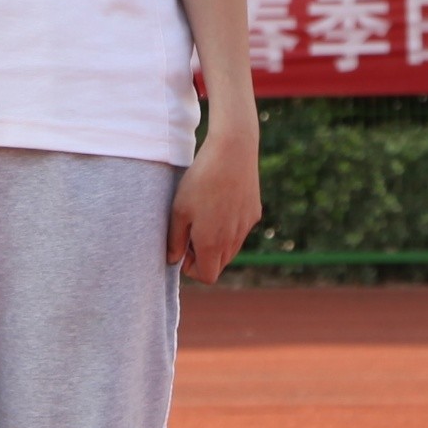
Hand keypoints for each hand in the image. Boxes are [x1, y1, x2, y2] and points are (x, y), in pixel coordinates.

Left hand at [168, 120, 260, 283]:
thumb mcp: (179, 210)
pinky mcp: (254, 213)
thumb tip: (173, 260)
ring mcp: (245, 227)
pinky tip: (219, 202)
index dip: (192, 268)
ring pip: (231, 248)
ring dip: (217, 242)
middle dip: (204, 256)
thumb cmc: (200, 180)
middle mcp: (232, 240)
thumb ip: (175, 240)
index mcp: (212, 243)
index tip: (183, 248)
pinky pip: (240, 230)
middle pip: (219, 264)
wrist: (233, 151)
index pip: (207, 276)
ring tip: (204, 216)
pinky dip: (229, 227)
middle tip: (191, 232)